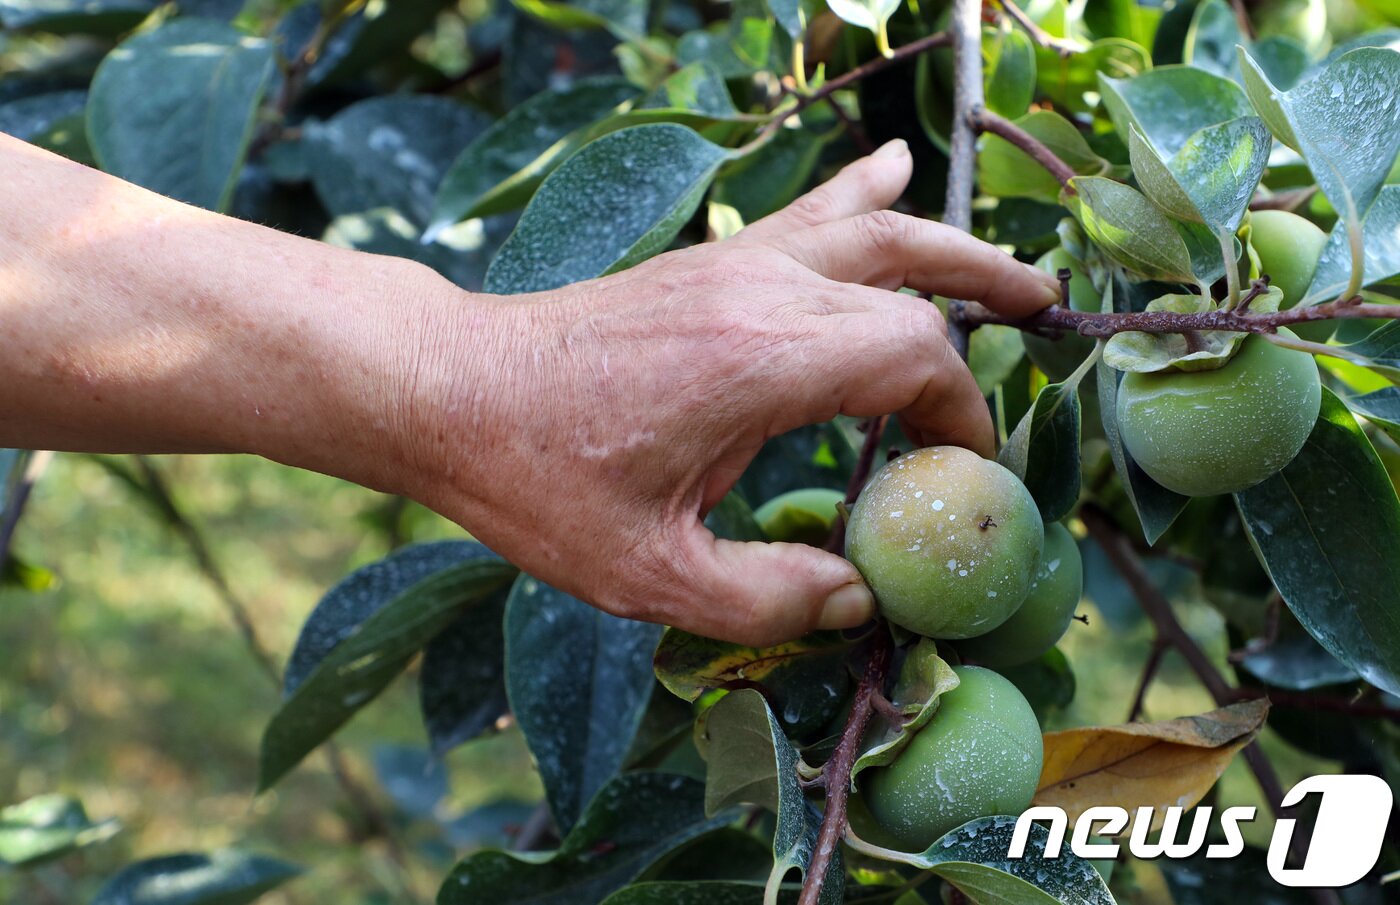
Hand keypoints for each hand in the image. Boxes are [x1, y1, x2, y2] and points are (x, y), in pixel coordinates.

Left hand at [398, 139, 1058, 645]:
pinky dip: (860, 198)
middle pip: (909, 282)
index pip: (913, 361)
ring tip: (1009, 263)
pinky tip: (889, 167)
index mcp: (761, 365)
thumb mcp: (646, 574)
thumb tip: (857, 602)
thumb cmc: (535, 478)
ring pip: (869, 230)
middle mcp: (760, 295)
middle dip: (985, 303)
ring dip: (945, 241)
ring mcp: (732, 265)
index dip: (960, 414)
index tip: (966, 469)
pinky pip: (807, 215)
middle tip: (1049, 318)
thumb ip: (763, 597)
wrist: (447, 388)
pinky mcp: (706, 263)